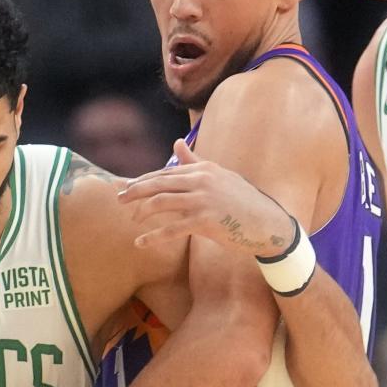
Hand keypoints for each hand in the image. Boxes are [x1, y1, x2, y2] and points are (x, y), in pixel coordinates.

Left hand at [117, 138, 294, 254]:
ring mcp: (202, 200)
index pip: (165, 173)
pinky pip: (171, 229)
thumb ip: (195, 162)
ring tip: (132, 220)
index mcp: (203, 169)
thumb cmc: (242, 202)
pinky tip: (139, 243)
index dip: (142, 180)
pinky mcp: (204, 221)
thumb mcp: (219, 177)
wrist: (267, 224)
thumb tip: (176, 143)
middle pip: (157, 183)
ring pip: (160, 203)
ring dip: (141, 212)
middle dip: (134, 191)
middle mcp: (201, 180)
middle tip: (118, 200)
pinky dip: (152, 237)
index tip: (125, 188)